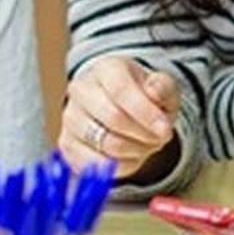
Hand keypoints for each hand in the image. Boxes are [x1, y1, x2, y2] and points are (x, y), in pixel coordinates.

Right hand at [59, 56, 179, 178]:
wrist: (123, 109)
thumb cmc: (143, 96)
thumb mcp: (162, 87)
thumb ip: (162, 88)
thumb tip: (154, 90)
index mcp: (106, 68)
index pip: (121, 90)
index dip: (145, 113)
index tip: (165, 129)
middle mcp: (81, 89)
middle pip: (113, 118)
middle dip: (144, 134)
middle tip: (160, 137)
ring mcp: (71, 118)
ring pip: (106, 144)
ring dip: (136, 150)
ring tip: (146, 143)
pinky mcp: (68, 145)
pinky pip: (97, 165)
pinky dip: (122, 165)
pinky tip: (131, 155)